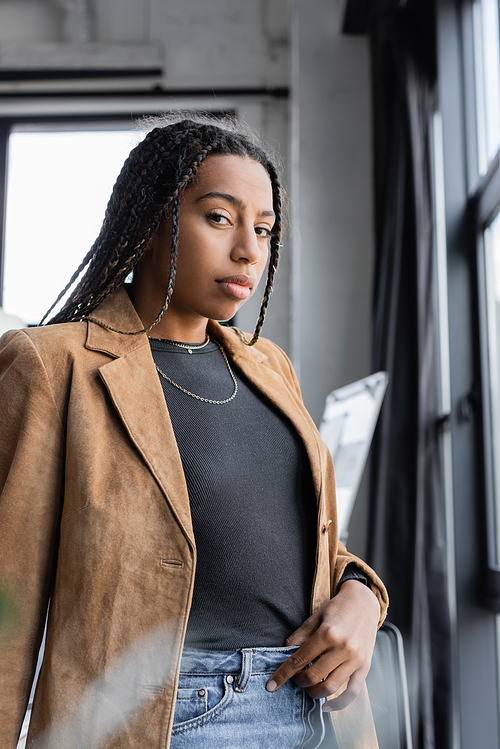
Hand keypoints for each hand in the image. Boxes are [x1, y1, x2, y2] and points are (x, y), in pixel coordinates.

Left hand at [266, 580, 379, 710]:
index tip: (271, 686)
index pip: (299, 659)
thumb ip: (300, 636)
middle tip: (296, 679)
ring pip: (331, 687)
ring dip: (315, 693)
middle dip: (300, 682)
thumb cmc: (337, 609)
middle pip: (314, 676)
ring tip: (309, 687)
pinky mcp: (365, 667)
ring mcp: (355, 659)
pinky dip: (339, 704)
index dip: (283, 674)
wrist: (364, 602)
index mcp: (327, 633)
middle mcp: (342, 647)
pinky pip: (352, 692)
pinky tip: (326, 706)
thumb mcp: (315, 617)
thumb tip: (285, 651)